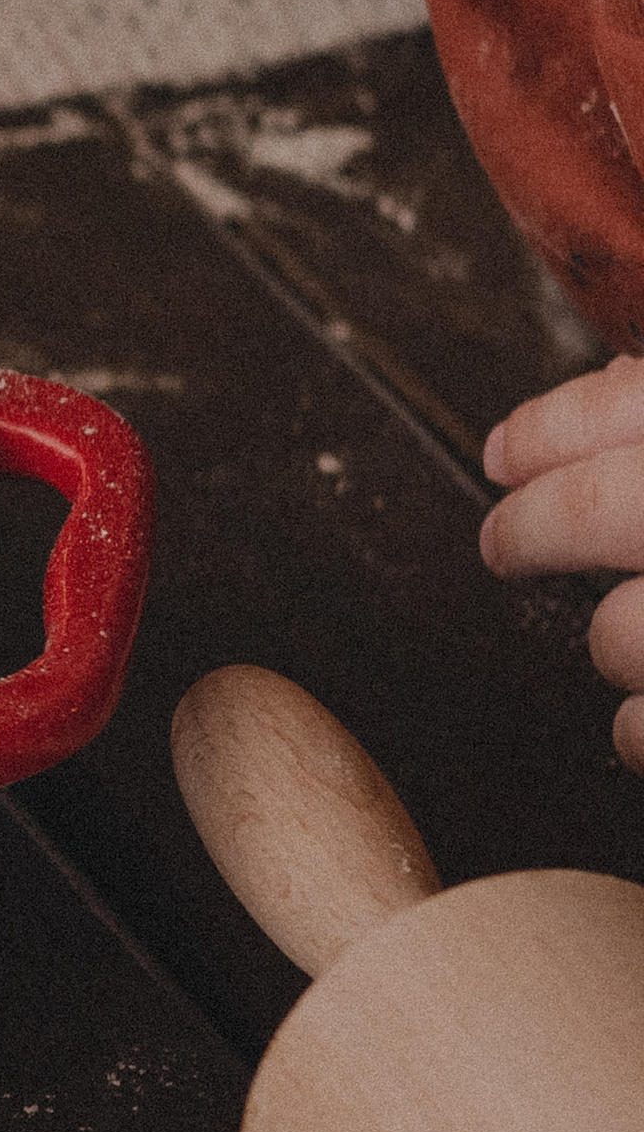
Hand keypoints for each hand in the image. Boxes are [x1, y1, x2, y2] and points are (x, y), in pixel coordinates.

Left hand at [481, 359, 643, 765]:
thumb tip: (608, 400)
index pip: (634, 403)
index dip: (554, 430)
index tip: (505, 455)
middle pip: (598, 508)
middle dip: (535, 527)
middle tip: (501, 545)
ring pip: (620, 633)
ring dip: (612, 641)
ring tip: (632, 641)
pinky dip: (636, 730)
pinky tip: (640, 721)